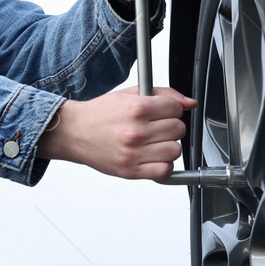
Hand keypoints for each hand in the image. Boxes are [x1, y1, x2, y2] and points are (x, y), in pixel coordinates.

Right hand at [35, 87, 197, 178]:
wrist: (74, 133)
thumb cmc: (100, 115)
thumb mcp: (130, 94)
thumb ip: (163, 95)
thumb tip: (190, 103)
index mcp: (136, 108)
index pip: (176, 109)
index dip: (173, 109)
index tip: (164, 112)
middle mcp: (136, 131)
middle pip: (178, 129)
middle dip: (171, 126)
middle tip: (157, 126)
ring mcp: (134, 153)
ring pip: (175, 150)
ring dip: (168, 146)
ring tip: (154, 142)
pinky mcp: (130, 171)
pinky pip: (164, 170)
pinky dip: (163, 165)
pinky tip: (152, 157)